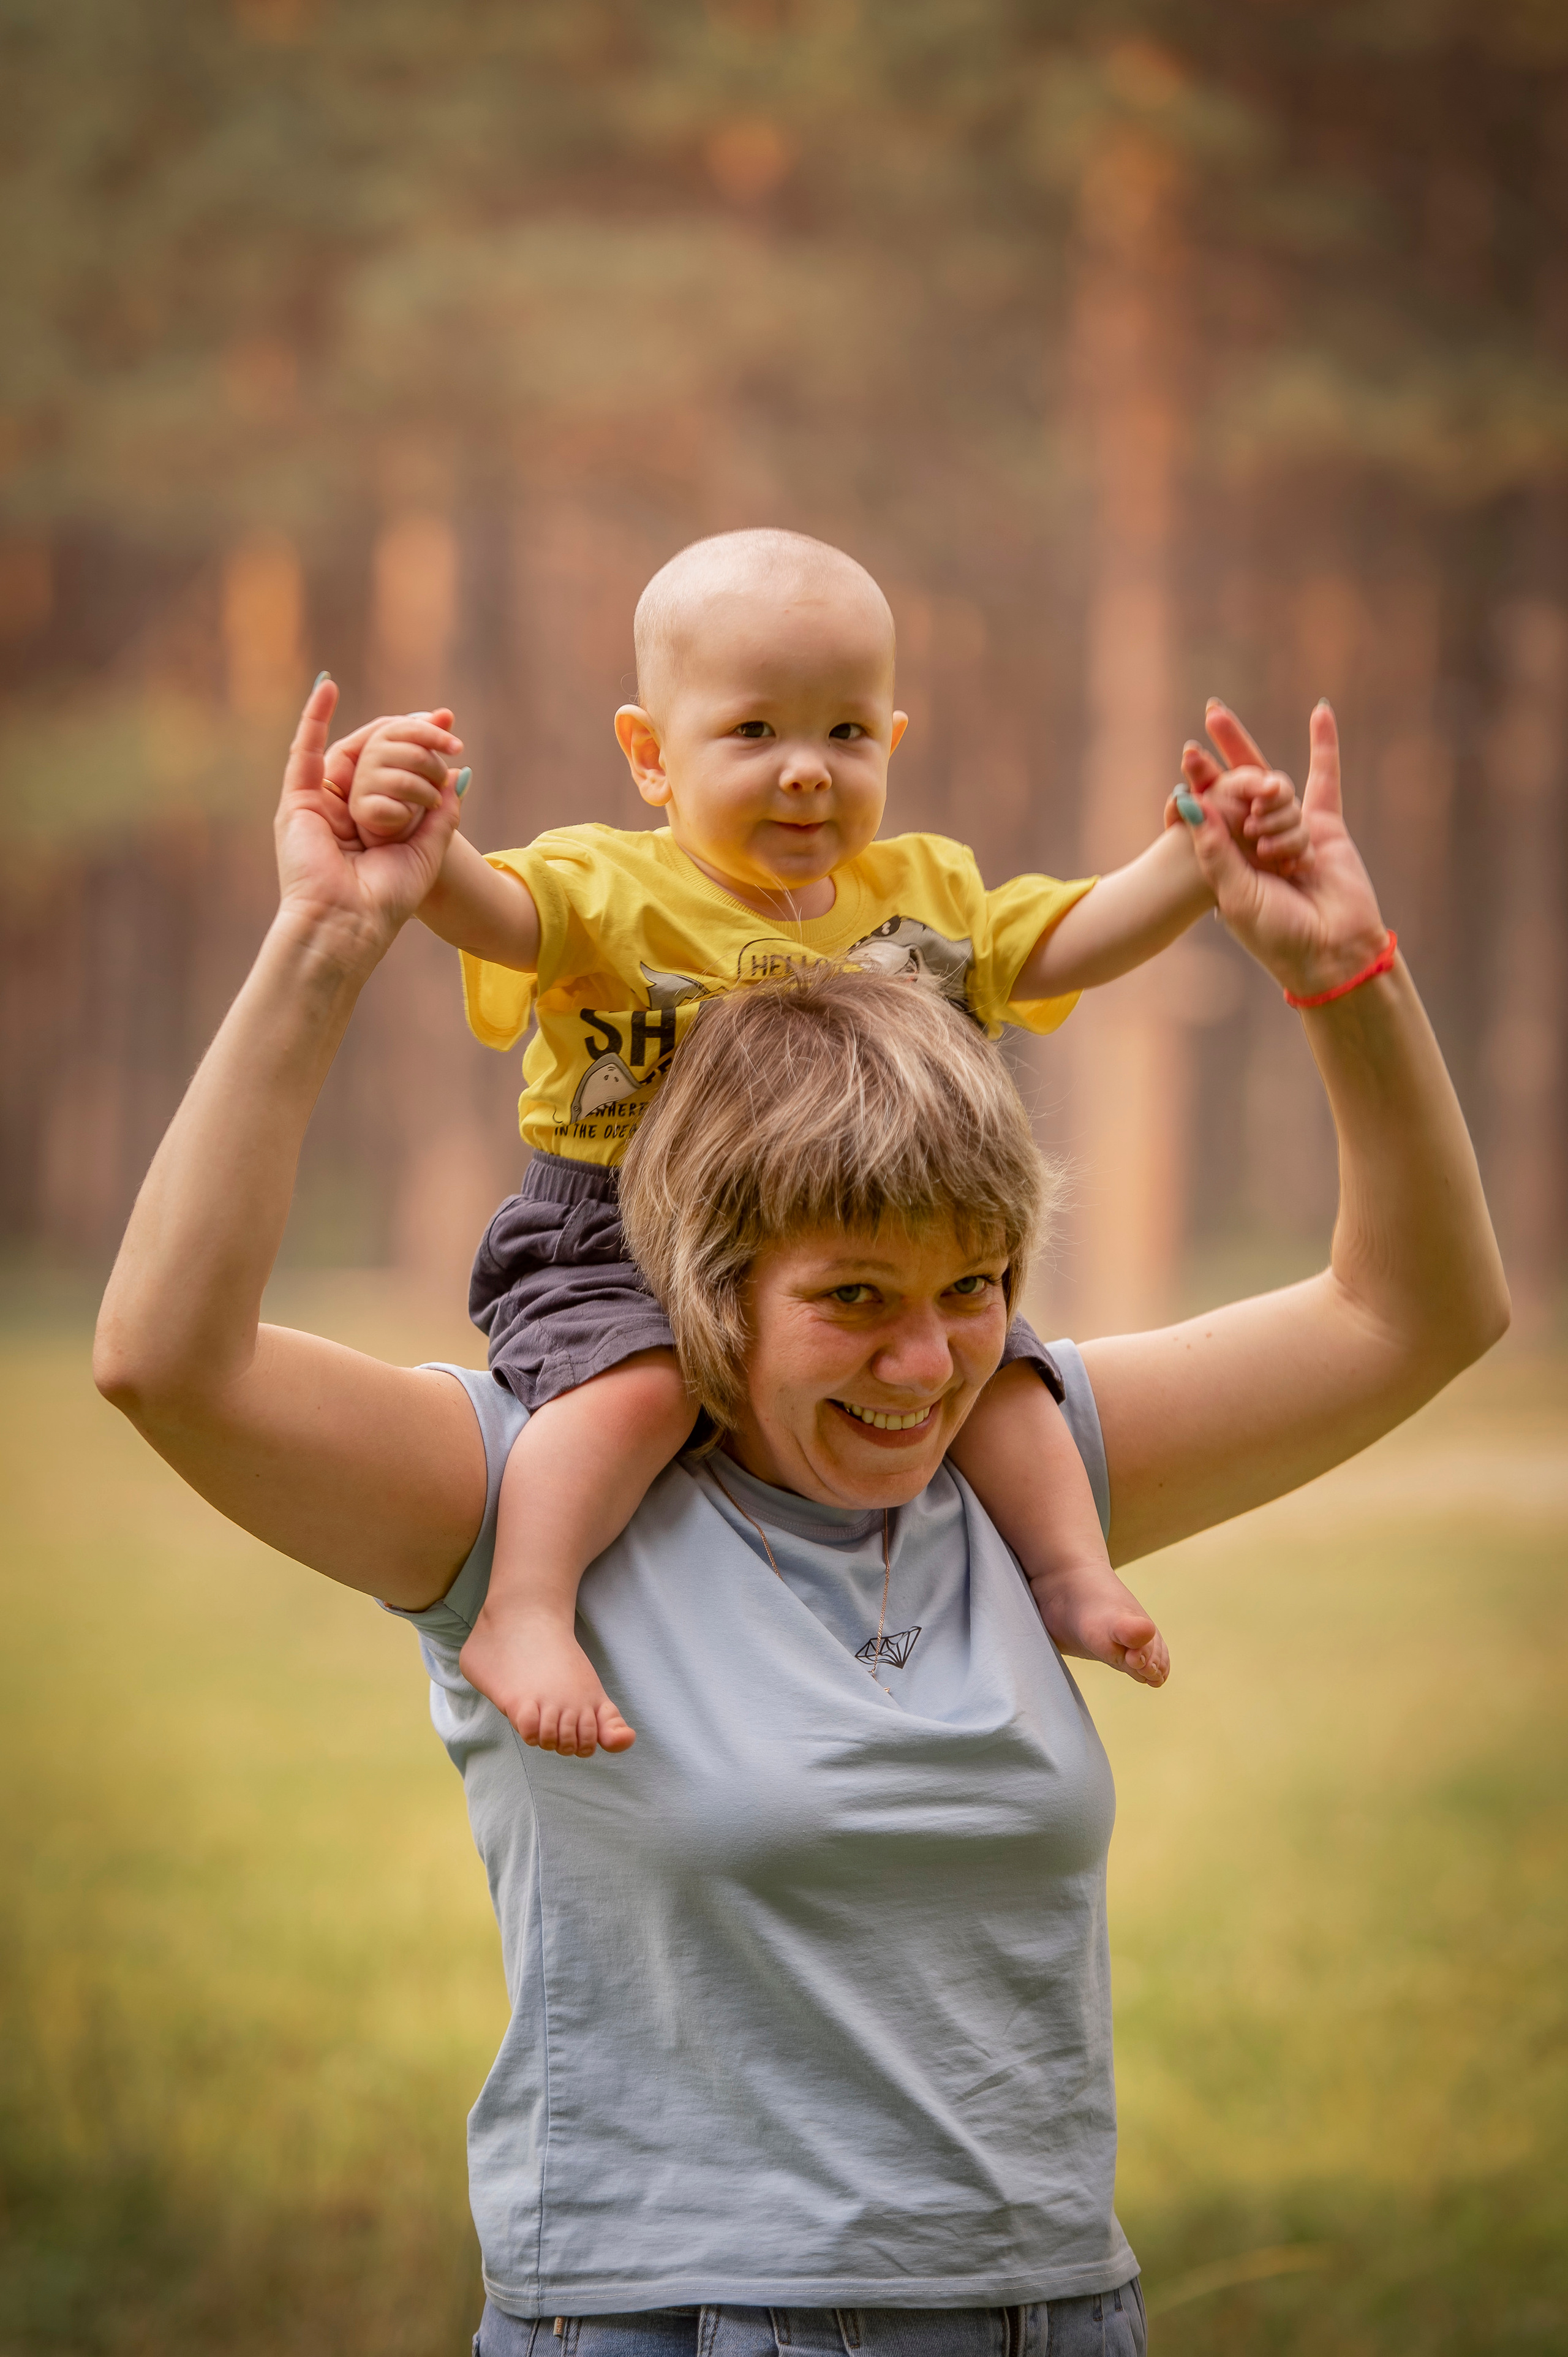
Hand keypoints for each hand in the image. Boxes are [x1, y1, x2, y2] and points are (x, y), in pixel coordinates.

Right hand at [273, 677, 465, 965]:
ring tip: (417, 715)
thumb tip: (459, 776)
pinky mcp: (296, 803)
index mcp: (371, 825)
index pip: (395, 775)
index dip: (421, 753)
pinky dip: (312, 718)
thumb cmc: (386, 900)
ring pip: (348, 751)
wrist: (348, 925)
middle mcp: (343, 812)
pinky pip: (303, 752)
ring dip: (380, 729)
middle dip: (408, 735)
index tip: (451, 735)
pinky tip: (326, 687)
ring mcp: (317, 806)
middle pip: (373, 758)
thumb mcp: (427, 850)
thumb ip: (441, 814)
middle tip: (443, 720)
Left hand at [1175, 699, 1390, 1002]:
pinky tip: (1320, 712)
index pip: (1210, 808)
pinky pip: (1325, 779)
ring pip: (1280, 797)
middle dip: (1227, 750)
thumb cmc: (1277, 936)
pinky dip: (1325, 746)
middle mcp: (1256, 841)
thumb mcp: (1232, 893)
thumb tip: (1186, 801)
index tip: (1187, 757)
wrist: (1330, 954)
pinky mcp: (1326, 827)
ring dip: (1276, 816)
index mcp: (1227, 859)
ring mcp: (1291, 831)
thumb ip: (1213, 847)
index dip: (1201, 782)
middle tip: (1211, 712)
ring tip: (1270, 851)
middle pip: (1241, 783)